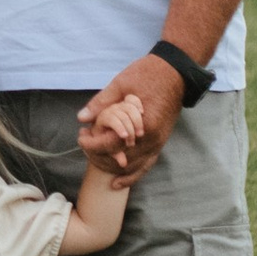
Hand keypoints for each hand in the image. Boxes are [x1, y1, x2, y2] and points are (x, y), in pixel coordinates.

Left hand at [79, 60, 181, 183]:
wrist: (175, 73)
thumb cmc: (148, 75)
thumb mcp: (121, 84)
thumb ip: (102, 103)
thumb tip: (82, 118)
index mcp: (143, 123)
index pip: (112, 143)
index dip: (93, 143)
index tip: (81, 137)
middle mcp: (152, 139)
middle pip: (121, 159)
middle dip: (100, 156)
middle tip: (85, 145)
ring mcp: (158, 143)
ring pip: (133, 167)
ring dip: (113, 167)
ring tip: (95, 158)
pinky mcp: (161, 143)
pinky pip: (146, 165)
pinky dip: (132, 176)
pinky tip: (117, 182)